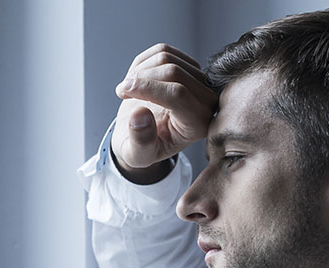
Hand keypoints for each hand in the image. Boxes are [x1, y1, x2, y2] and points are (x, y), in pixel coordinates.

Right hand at [112, 43, 217, 182]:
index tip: (122, 91)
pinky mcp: (188, 66)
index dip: (147, 88)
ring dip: (140, 70)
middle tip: (122, 91)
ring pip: (167, 58)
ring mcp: (199, 80)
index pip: (178, 94)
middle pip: (174, 72)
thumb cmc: (143, 147)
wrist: (145, 135)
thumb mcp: (137, 155)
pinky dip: (143, 62)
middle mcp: (206, 101)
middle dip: (141, 78)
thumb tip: (139, 116)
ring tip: (129, 89)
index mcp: (198, 125)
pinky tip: (136, 80)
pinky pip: (163, 51)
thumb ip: (140, 141)